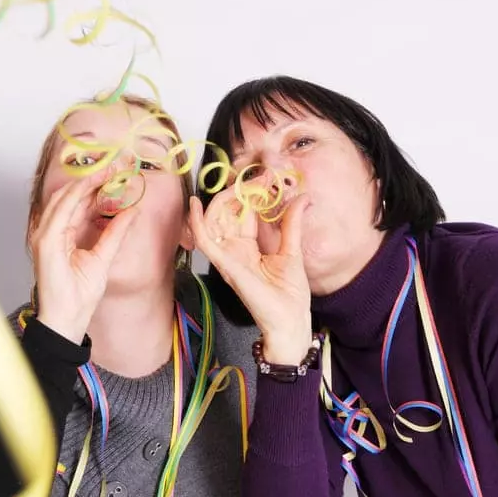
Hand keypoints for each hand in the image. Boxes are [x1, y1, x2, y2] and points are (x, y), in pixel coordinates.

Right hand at [30, 167, 138, 342]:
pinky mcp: (45, 241)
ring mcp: (44, 234)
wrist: (67, 319)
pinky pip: (62, 210)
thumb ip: (115, 233)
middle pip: (71, 196)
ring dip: (87, 181)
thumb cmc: (78, 296)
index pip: (78, 203)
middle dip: (94, 178)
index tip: (118, 174)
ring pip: (65, 197)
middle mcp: (50, 231)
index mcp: (62, 234)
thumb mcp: (103, 258)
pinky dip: (78, 195)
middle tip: (117, 166)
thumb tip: (131, 211)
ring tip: (110, 170)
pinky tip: (95, 184)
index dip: (97, 187)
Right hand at [188, 190, 311, 363]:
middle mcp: (234, 250)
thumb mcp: (293, 251)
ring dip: (225, 198)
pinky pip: (205, 241)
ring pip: (214, 220)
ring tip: (243, 183)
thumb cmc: (290, 294)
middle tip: (262, 176)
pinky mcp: (225, 265)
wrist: (290, 321)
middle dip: (241, 190)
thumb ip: (291, 224)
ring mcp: (227, 257)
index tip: (269, 176)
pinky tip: (196, 204)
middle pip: (227, 212)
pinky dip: (197, 223)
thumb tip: (301, 197)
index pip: (243, 212)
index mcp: (248, 247)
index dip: (252, 192)